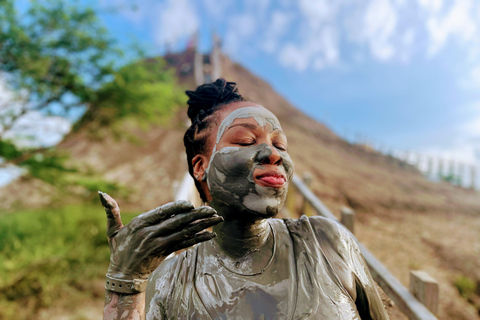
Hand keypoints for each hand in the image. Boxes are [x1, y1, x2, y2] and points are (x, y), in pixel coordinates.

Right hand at [98, 192, 222, 279]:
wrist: (123, 274)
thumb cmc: (119, 249)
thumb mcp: (113, 231)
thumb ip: (111, 211)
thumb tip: (101, 194)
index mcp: (140, 223)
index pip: (162, 212)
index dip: (176, 207)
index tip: (190, 204)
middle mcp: (151, 233)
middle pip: (177, 221)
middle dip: (196, 215)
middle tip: (211, 209)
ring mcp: (159, 244)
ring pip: (184, 232)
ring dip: (202, 225)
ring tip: (216, 219)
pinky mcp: (165, 253)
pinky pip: (184, 244)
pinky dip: (198, 239)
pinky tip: (211, 235)